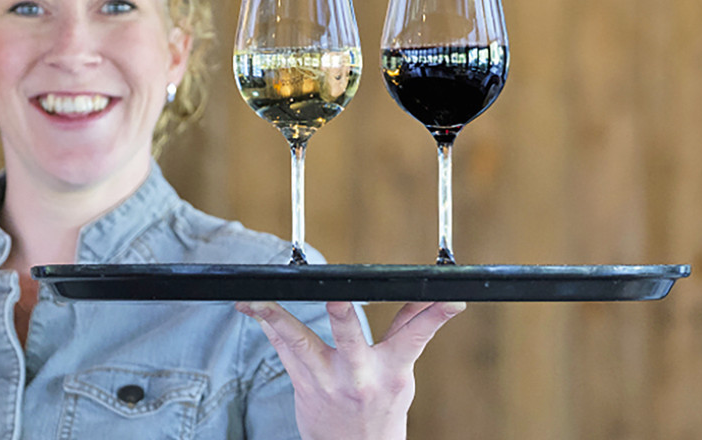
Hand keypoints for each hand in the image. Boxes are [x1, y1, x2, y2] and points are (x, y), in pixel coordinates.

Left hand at [235, 300, 464, 439]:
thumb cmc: (381, 407)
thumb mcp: (402, 374)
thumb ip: (410, 330)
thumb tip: (433, 295)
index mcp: (391, 373)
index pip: (415, 337)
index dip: (433, 316)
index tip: (449, 299)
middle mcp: (358, 377)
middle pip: (350, 340)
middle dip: (343, 318)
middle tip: (337, 298)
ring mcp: (326, 381)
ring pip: (299, 343)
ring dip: (276, 318)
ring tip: (257, 300)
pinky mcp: (302, 383)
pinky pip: (282, 347)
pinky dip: (269, 324)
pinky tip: (252, 306)